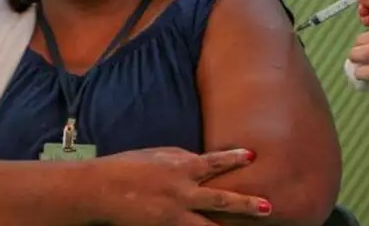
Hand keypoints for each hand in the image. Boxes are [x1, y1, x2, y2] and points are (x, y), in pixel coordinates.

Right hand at [95, 147, 270, 225]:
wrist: (100, 188)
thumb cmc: (127, 166)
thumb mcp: (158, 154)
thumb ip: (183, 159)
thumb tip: (203, 163)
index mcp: (181, 166)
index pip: (214, 161)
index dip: (234, 159)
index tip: (252, 156)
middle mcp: (182, 191)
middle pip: (220, 199)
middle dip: (245, 204)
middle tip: (268, 207)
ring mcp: (173, 213)